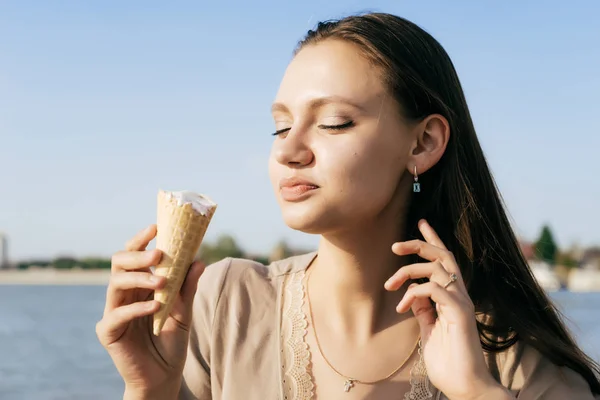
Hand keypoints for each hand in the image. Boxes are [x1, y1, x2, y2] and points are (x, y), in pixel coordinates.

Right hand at [95, 225, 205, 394]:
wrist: (163, 376)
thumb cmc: (172, 340)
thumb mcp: (185, 311)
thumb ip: (187, 288)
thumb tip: (198, 260)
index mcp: (139, 284)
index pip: (135, 255)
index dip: (142, 239)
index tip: (156, 226)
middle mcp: (123, 293)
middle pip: (119, 262)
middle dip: (137, 253)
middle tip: (159, 252)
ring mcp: (113, 311)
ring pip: (116, 283)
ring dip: (140, 277)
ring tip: (162, 281)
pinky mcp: (108, 331)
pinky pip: (117, 314)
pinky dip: (136, 308)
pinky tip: (155, 306)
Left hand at [384, 219, 506, 399]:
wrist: (465, 386)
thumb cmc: (448, 361)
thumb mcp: (429, 330)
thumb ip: (424, 310)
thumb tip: (413, 293)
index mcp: (453, 297)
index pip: (444, 261)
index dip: (433, 240)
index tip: (421, 222)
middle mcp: (460, 295)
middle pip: (443, 255)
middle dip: (419, 244)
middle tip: (395, 245)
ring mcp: (462, 303)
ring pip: (438, 267)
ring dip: (408, 271)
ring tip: (389, 285)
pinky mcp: (460, 313)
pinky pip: (435, 289)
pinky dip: (415, 292)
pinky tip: (402, 306)